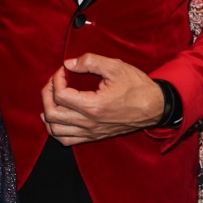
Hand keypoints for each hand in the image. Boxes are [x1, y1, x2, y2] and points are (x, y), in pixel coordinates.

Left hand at [40, 54, 166, 145]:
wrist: (155, 107)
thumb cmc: (137, 86)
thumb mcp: (116, 67)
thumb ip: (90, 61)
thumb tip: (69, 64)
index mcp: (93, 106)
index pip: (60, 95)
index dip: (56, 79)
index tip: (63, 70)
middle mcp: (89, 123)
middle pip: (52, 113)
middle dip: (46, 94)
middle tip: (53, 82)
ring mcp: (91, 132)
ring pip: (55, 130)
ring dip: (48, 112)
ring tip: (53, 99)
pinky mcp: (94, 137)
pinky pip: (66, 140)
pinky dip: (56, 129)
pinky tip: (59, 117)